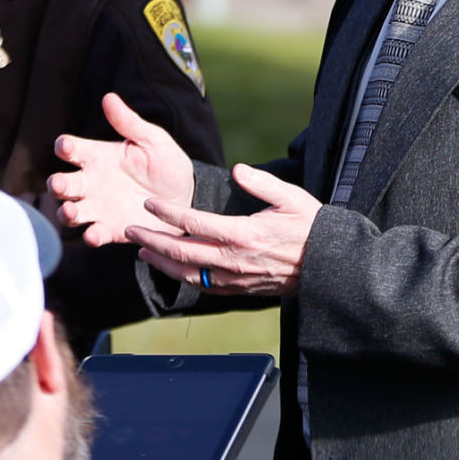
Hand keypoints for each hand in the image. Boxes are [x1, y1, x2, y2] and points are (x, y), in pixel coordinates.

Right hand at [49, 93, 194, 246]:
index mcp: (98, 156)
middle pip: (63, 184)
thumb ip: (129, 122)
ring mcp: (99, 208)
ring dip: (66, 213)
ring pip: (71, 212)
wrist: (188, 196)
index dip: (65, 147)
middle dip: (57, 185)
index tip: (65, 146)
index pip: (72, 149)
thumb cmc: (166, 163)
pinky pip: (95, 234)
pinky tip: (93, 234)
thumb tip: (109, 97)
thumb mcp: (151, 140)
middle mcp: (91, 183)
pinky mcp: (112, 229)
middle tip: (59, 184)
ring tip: (71, 212)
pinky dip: (91, 236)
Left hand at [129, 164, 321, 296]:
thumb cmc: (311, 228)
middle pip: (181, 251)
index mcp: (242, 234)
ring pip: (187, 273)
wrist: (329, 267)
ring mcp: (235, 278)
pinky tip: (171, 270)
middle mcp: (233, 260)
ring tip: (142, 251)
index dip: (166, 213)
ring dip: (161, 262)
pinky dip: (182, 278)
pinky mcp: (239, 290)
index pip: (193, 222)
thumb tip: (238, 169)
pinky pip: (203, 286)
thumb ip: (262, 182)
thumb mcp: (291, 197)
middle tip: (130, 230)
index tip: (148, 204)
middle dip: (151, 240)